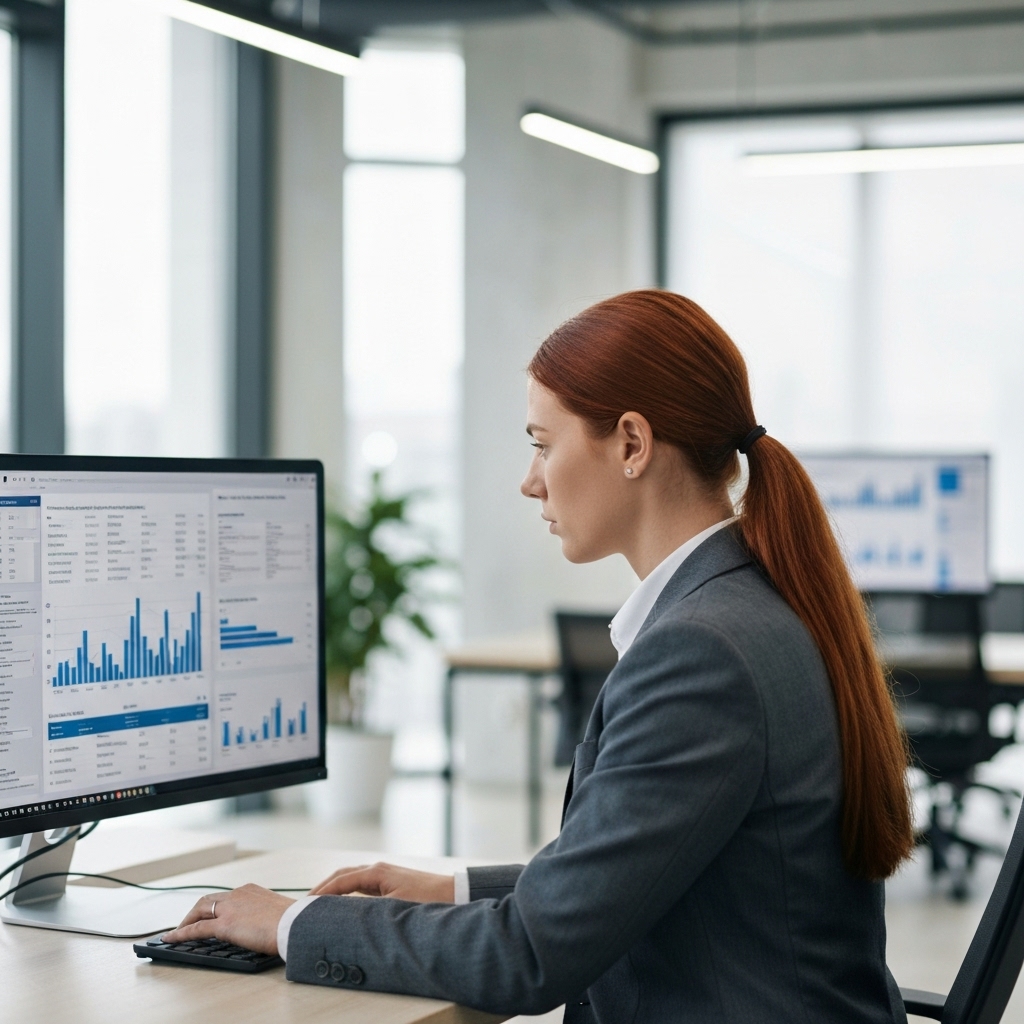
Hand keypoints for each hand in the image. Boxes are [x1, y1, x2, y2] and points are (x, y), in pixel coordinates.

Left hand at [161, 884, 294, 953]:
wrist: (294, 925)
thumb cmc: (292, 922)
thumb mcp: (276, 912)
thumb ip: (264, 914)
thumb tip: (264, 925)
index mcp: (251, 890)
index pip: (225, 897)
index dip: (213, 906)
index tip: (208, 914)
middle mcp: (237, 894)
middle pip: (208, 900)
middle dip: (194, 911)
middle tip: (186, 923)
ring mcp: (229, 908)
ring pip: (199, 910)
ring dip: (186, 921)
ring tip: (176, 932)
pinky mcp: (224, 925)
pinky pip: (196, 929)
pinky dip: (181, 933)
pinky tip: (171, 939)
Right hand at [309, 862, 454, 903]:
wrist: (454, 894)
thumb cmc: (427, 901)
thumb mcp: (394, 908)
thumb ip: (366, 911)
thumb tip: (342, 917)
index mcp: (377, 872)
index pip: (340, 880)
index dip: (321, 893)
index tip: (303, 905)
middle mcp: (378, 869)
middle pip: (342, 875)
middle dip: (323, 888)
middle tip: (303, 905)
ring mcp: (385, 875)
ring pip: (351, 879)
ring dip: (334, 889)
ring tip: (317, 905)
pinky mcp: (391, 883)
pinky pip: (361, 885)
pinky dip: (347, 892)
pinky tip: (342, 905)